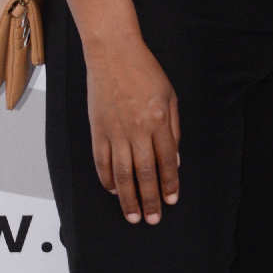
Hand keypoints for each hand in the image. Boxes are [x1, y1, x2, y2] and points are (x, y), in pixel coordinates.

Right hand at [82, 33, 181, 223]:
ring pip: (122, 174)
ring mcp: (115, 131)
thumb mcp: (170, 96)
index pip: (167, 162)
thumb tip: (174, 160)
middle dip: (150, 200)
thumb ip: (174, 130)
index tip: (171, 201)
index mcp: (159, 121)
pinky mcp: (98, 130)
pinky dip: (107, 179)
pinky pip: (102, 161)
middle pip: (144, 174)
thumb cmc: (145, 71)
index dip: (169, 184)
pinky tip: (113, 191)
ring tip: (132, 216)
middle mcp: (137, 130)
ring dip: (128, 198)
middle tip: (152, 219)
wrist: (113, 53)